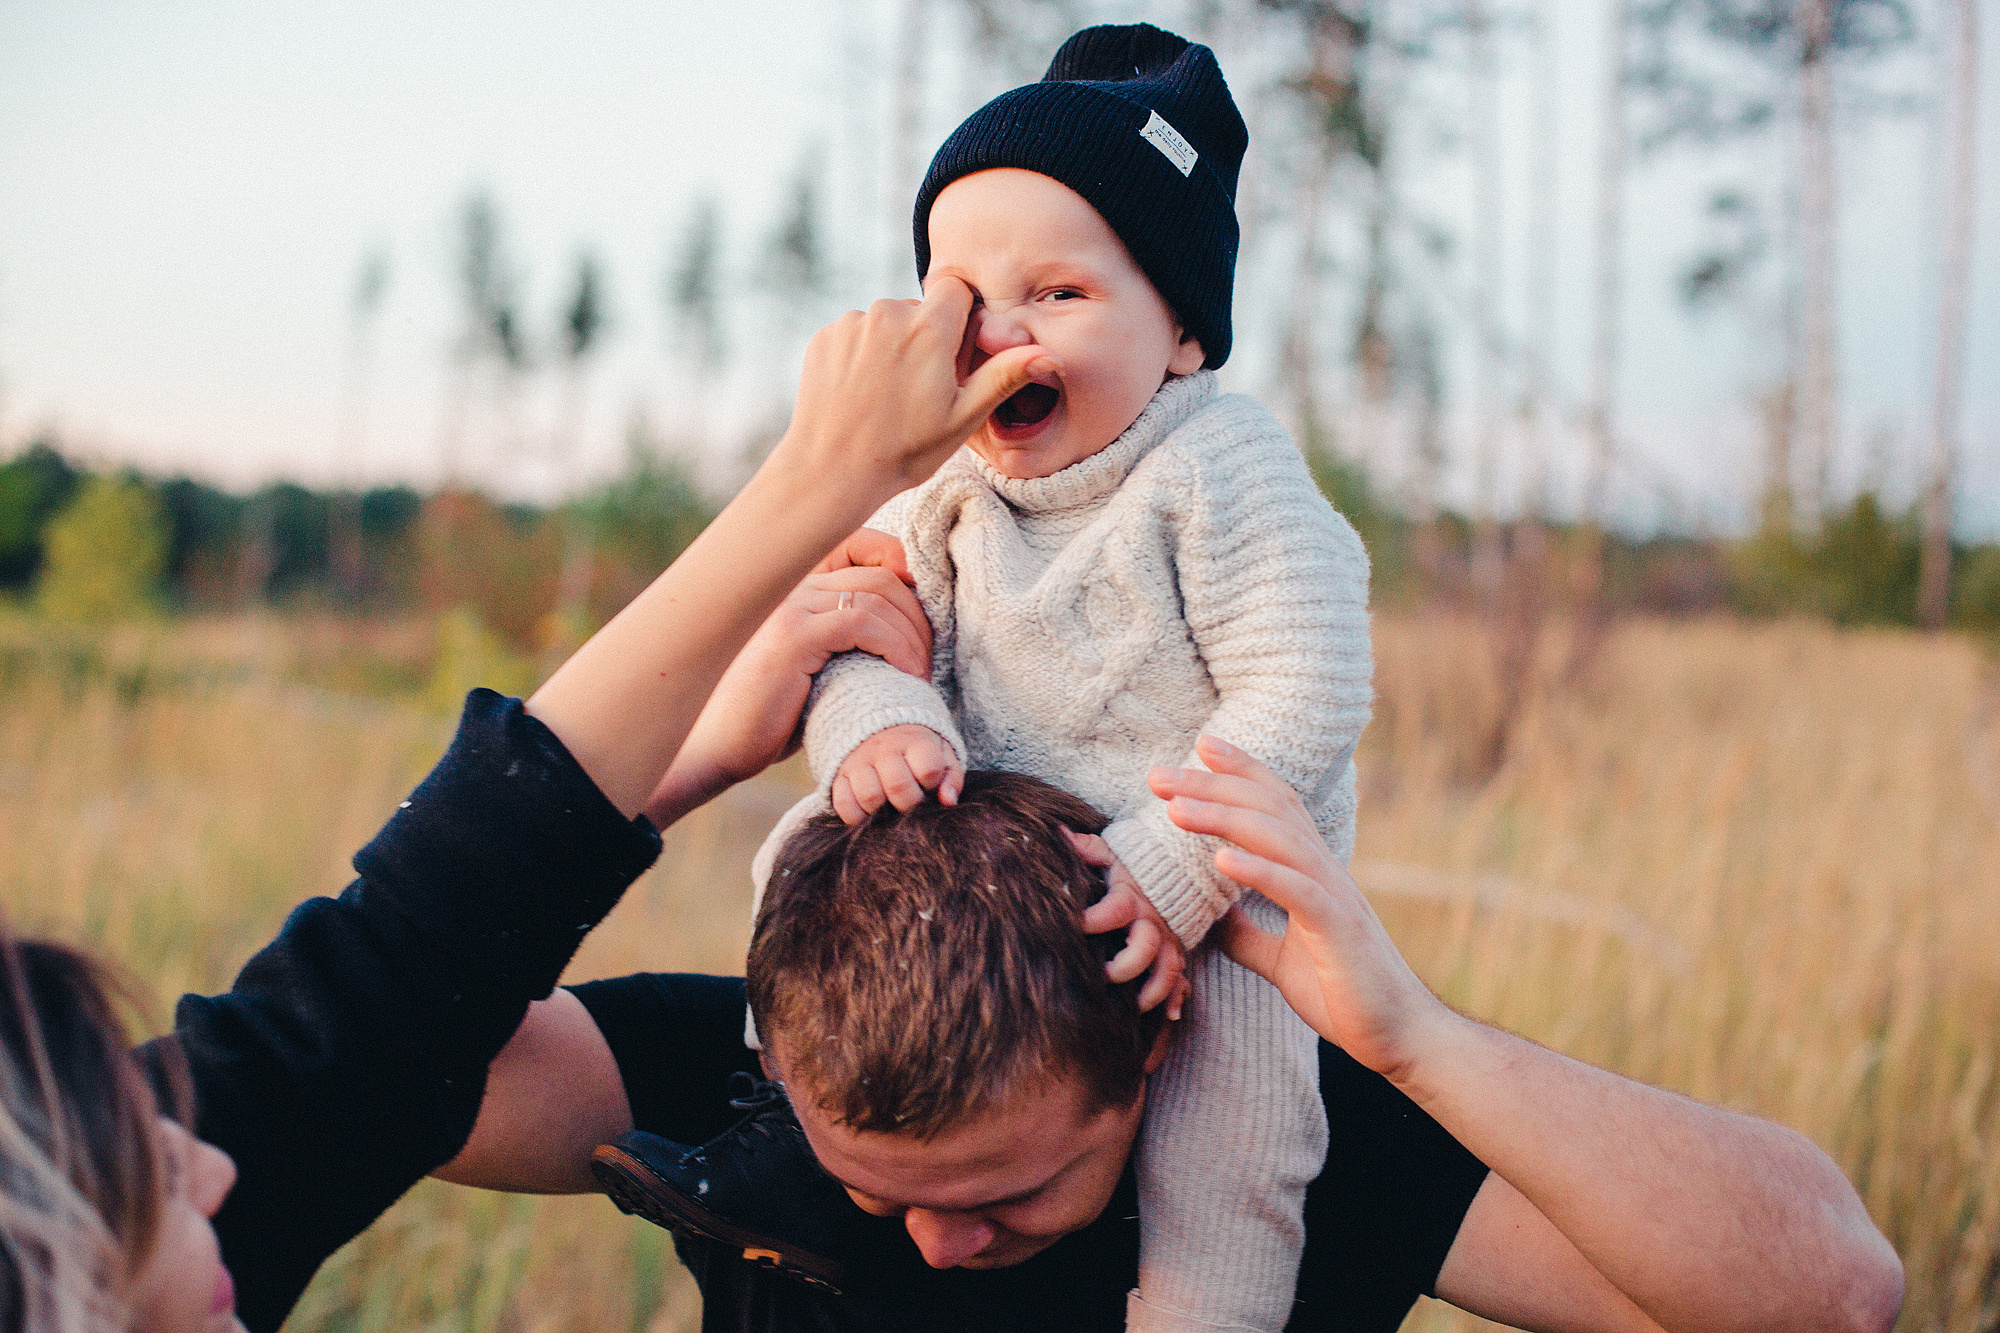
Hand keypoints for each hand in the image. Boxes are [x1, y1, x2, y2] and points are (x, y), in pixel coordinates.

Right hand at [644, 533, 931, 826]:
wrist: (716, 746)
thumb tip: (906, 627)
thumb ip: (845, 637)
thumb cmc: (768, 715)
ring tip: (919, 675)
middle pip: (880, 574)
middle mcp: (789, 584)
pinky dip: (897, 647)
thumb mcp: (814, 667)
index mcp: (793, 584)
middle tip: (929, 659)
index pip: (860, 543)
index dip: (902, 567)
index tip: (923, 617)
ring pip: (878, 595)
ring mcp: (789, 605)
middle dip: (919, 615)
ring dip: (914, 637)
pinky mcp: (792, 635)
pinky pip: (862, 622)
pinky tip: (905, 675)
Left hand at [781, 277, 1057, 494]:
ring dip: (893, 346)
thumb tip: (1050, 355)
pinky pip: (855, 333)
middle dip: (926, 337)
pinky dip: (862, 354)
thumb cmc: (904, 451)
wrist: (831, 471)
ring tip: (888, 395)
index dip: (960, 319)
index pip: (956, 289)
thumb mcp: (965, 417)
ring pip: (886, 321)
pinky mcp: (825, 337)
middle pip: (920, 308)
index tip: (953, 355)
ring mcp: (852, 323)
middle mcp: (888, 313)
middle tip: (922, 387)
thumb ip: (1005, 375)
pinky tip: (862, 393)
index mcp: (929, 327)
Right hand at [831, 724, 963, 823]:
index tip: (928, 783)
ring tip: (888, 805)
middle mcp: (884, 748)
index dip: (932, 784)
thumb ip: (951, 777)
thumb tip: (948, 801)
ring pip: (870, 797)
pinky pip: (844, 804)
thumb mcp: (941, 754)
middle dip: (909, 803)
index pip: (929, 769)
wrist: (877, 724)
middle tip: (908, 801)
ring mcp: (859, 761)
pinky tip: (867, 812)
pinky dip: (856, 816)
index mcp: (914, 741)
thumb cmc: (916, 749)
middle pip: (899, 786)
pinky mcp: (839, 774)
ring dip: (882, 811)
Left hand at [1068, 831, 1188, 1019]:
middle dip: (1125, 966)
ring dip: (1153, 991)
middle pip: (1144, 947)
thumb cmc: (1132, 860)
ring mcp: (1168, 938)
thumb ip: (1083, 847)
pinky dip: (1179, 998)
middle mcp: (1151, 920)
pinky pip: (1183, 977)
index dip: (1092, 920)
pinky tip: (1171, 1017)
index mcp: (1129, 897)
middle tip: (1103, 978)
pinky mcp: (1177, 950)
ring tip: (1135, 1008)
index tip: (1073, 927)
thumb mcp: (1108, 850)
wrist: (1178, 862)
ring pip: (1168, 969)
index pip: (1112, 911)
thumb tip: (1056, 833)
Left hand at [1150, 735, 1450, 1079]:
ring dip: (1224, 819)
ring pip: (1278, 839)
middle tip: (1158, 775)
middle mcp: (1324, 872)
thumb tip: (1213, 918)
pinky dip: (1259, 872)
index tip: (1199, 747)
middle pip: (1267, 808)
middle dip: (1212, 786)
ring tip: (1176, 809)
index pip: (1275, 805)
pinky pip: (1297, 892)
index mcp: (1312, 873)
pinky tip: (1221, 861)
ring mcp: (1334, 897)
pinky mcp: (1338, 931)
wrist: (1399, 1037)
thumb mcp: (1281, 959)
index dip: (1240, 772)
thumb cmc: (1345, 995)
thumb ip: (1249, 934)